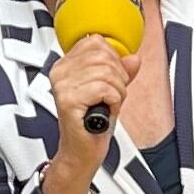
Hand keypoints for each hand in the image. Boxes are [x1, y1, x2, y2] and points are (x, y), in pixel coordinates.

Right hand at [45, 35, 137, 193]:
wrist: (83, 152)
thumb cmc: (93, 124)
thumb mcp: (111, 90)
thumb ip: (121, 71)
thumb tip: (133, 58)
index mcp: (65, 64)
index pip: (95, 42)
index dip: (113, 59)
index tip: (111, 79)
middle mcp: (60, 72)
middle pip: (103, 56)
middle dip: (118, 77)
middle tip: (112, 95)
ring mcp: (62, 86)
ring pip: (105, 72)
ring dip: (117, 90)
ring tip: (109, 104)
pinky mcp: (68, 100)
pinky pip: (104, 88)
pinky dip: (114, 101)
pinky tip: (106, 110)